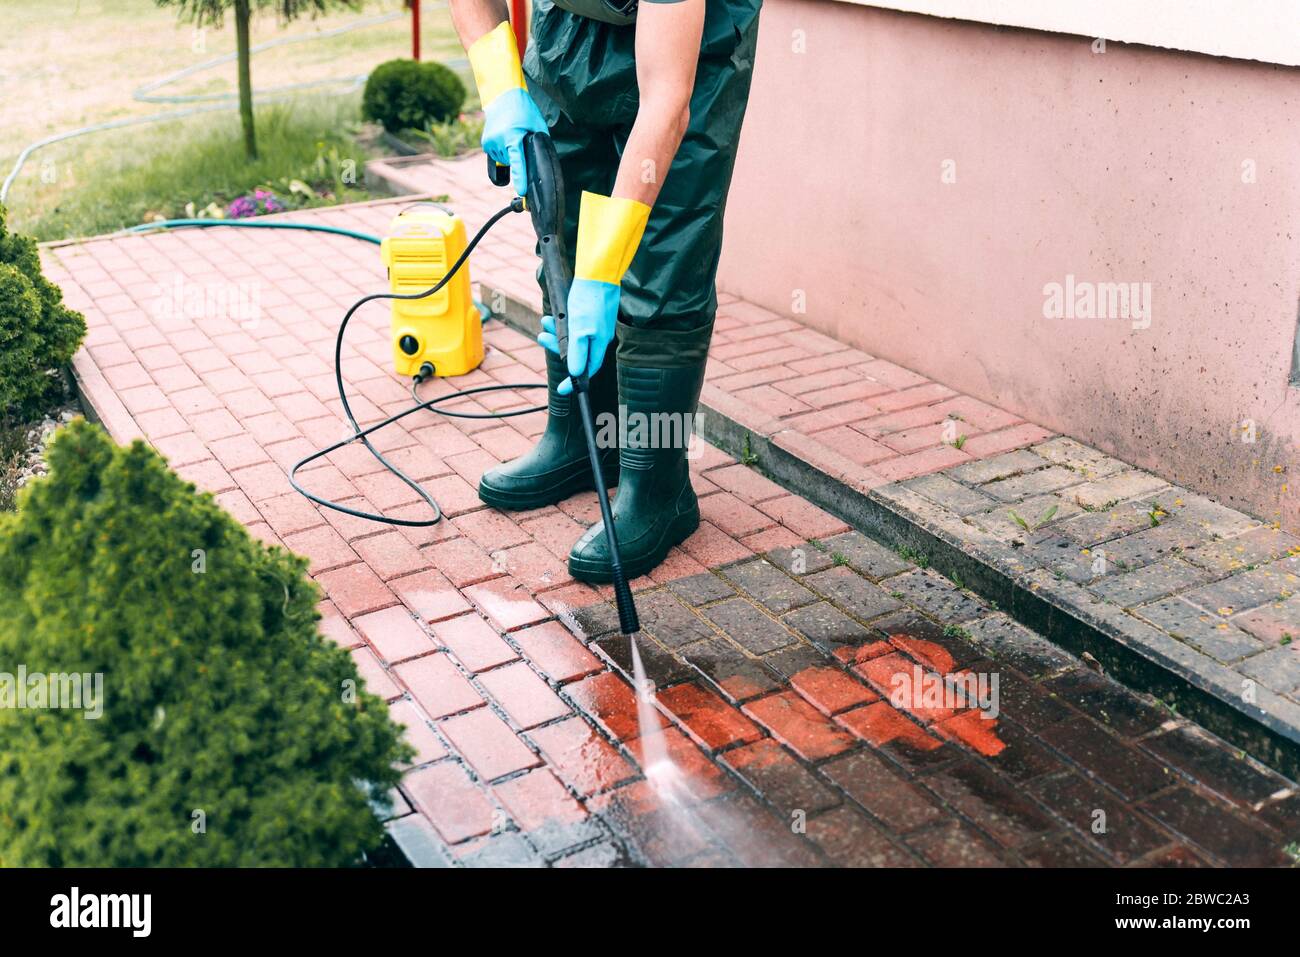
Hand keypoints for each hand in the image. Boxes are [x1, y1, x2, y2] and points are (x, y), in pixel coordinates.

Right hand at [481, 87, 547, 195]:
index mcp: (512, 137)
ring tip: (513, 136)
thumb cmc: (524, 109)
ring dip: (510, 154)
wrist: (503, 96)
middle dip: (519, 156)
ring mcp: (490, 143)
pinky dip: (503, 152)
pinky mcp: (485, 143)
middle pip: (512, 162)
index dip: (520, 178)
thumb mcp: (537, 125)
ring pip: (504, 161)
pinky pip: (497, 156)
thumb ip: (541, 143)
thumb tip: (543, 161)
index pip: (517, 162)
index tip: (521, 191)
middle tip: (521, 138)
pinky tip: (505, 139)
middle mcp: (499, 141)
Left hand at [536, 278, 618, 394]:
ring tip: (544, 322)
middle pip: (577, 352)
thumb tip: (576, 374)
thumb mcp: (579, 329)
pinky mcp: (590, 313)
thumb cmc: (590, 300)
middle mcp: (598, 336)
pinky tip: (553, 315)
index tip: (563, 390)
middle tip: (542, 339)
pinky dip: (561, 323)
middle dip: (557, 347)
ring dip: (556, 332)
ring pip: (573, 337)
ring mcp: (595, 324)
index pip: (588, 370)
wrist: (598, 272)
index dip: (575, 381)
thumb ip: (578, 352)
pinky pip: (573, 325)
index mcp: (598, 343)